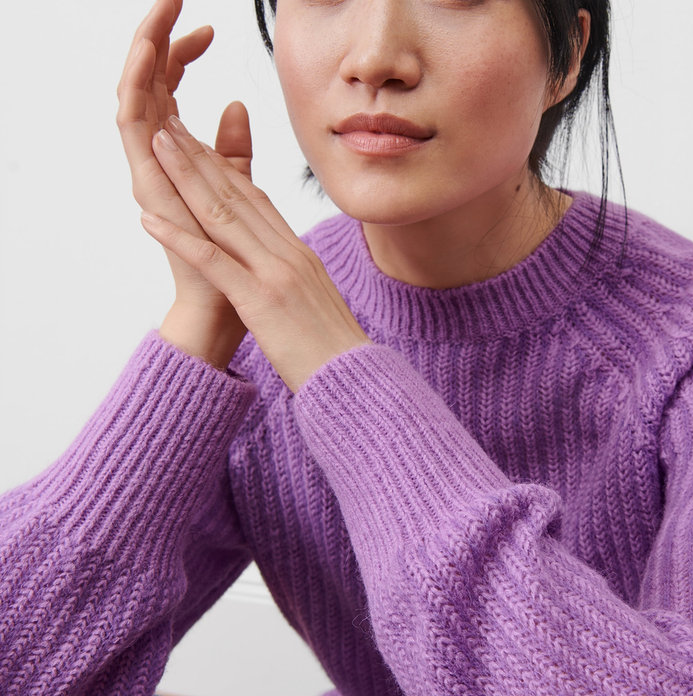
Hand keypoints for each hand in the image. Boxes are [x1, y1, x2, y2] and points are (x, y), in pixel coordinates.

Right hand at [117, 0, 247, 365]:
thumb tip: (236, 103)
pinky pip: (131, 124)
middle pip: (149, 85)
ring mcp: (149, 170)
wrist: (229, 305)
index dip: (183, 54)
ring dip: (142, 51)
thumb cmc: (236, 258)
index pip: (172, 91)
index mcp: (180, 157)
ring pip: (135, 94)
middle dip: (156, 38)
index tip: (209, 26)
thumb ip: (234, 150)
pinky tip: (149, 53)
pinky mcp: (145, 182)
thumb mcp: (240, 190)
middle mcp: (158, 160)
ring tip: (155, 12)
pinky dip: (137, 84)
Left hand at [140, 116, 370, 390]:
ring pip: (223, 216)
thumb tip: (289, 277)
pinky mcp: (260, 301)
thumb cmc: (337, 354)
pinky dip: (179, 237)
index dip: (226, 171)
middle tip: (171, 127)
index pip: (259, 203)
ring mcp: (275, 275)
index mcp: (302, 256)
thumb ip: (302, 282)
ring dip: (185, 178)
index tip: (201, 146)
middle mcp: (289, 255)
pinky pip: (213, 260)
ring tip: (157, 146)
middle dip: (201, 158)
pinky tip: (149, 218)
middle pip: (238, 197)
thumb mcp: (321, 305)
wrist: (355, 382)